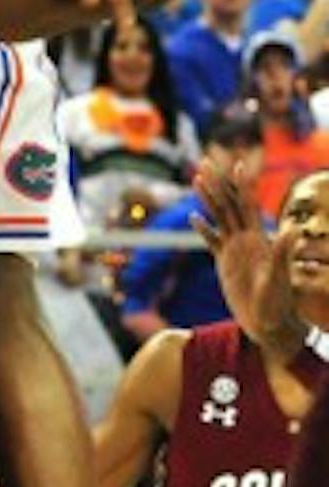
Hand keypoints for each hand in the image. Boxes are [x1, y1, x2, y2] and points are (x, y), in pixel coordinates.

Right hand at [191, 159, 304, 355]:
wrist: (269, 324)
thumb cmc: (278, 304)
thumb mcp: (280, 277)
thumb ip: (284, 252)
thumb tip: (293, 227)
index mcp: (258, 239)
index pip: (248, 206)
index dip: (244, 185)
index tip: (238, 165)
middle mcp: (246, 239)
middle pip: (229, 204)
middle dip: (218, 183)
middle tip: (206, 162)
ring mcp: (234, 249)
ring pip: (218, 217)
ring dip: (207, 198)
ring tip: (197, 179)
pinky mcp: (225, 262)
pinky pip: (211, 240)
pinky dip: (202, 228)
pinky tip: (194, 217)